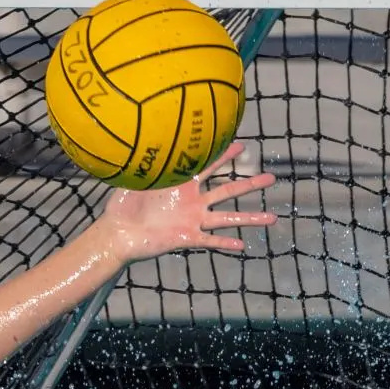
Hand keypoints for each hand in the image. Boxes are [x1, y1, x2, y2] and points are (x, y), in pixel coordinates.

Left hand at [90, 142, 276, 263]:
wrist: (117, 234)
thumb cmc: (122, 207)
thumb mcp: (133, 180)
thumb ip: (145, 164)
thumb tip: (146, 143)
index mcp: (182, 185)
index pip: (209, 166)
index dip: (225, 156)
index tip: (243, 145)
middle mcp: (193, 202)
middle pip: (228, 190)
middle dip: (250, 184)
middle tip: (272, 178)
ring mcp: (192, 221)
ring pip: (227, 217)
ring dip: (249, 218)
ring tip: (272, 218)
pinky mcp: (186, 238)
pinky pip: (209, 241)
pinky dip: (225, 243)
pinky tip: (242, 245)